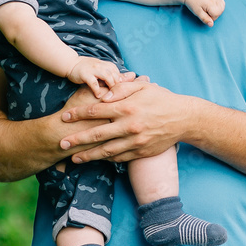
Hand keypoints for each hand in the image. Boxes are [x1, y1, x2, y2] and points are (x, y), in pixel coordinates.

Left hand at [59, 78, 189, 163]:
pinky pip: (120, 158)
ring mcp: (135, 141)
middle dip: (76, 139)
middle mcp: (129, 126)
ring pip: (106, 150)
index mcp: (127, 107)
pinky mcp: (141, 152)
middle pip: (96, 134)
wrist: (184, 118)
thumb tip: (102, 95)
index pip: (96, 110)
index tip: (65, 116)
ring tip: (74, 157)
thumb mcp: (142, 87)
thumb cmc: (162, 99)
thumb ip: (121, 89)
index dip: (78, 113)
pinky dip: (107, 159)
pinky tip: (97, 159)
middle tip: (61, 143)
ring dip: (88, 155)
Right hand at [66, 56, 123, 97]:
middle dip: (119, 87)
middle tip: (120, 98)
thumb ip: (115, 75)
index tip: (125, 95)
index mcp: (109, 65)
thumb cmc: (89, 70)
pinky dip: (97, 90)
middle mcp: (103, 66)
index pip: (120, 75)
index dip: (123, 86)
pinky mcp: (85, 74)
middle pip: (116, 76)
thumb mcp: (103, 71)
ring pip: (107, 77)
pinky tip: (99, 96)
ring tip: (112, 97)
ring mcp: (94, 69)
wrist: (71, 64)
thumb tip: (132, 77)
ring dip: (111, 87)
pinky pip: (94, 83)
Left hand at [184, 0, 224, 26]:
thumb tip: (211, 25)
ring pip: (222, 8)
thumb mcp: (197, 12)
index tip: (204, 14)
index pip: (216, 15)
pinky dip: (218, 6)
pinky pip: (222, 3)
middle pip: (220, 11)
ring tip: (208, 8)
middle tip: (206, 11)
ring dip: (216, 10)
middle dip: (214, 14)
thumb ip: (205, 19)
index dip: (211, 17)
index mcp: (210, 2)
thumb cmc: (193, 3)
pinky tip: (211, 5)